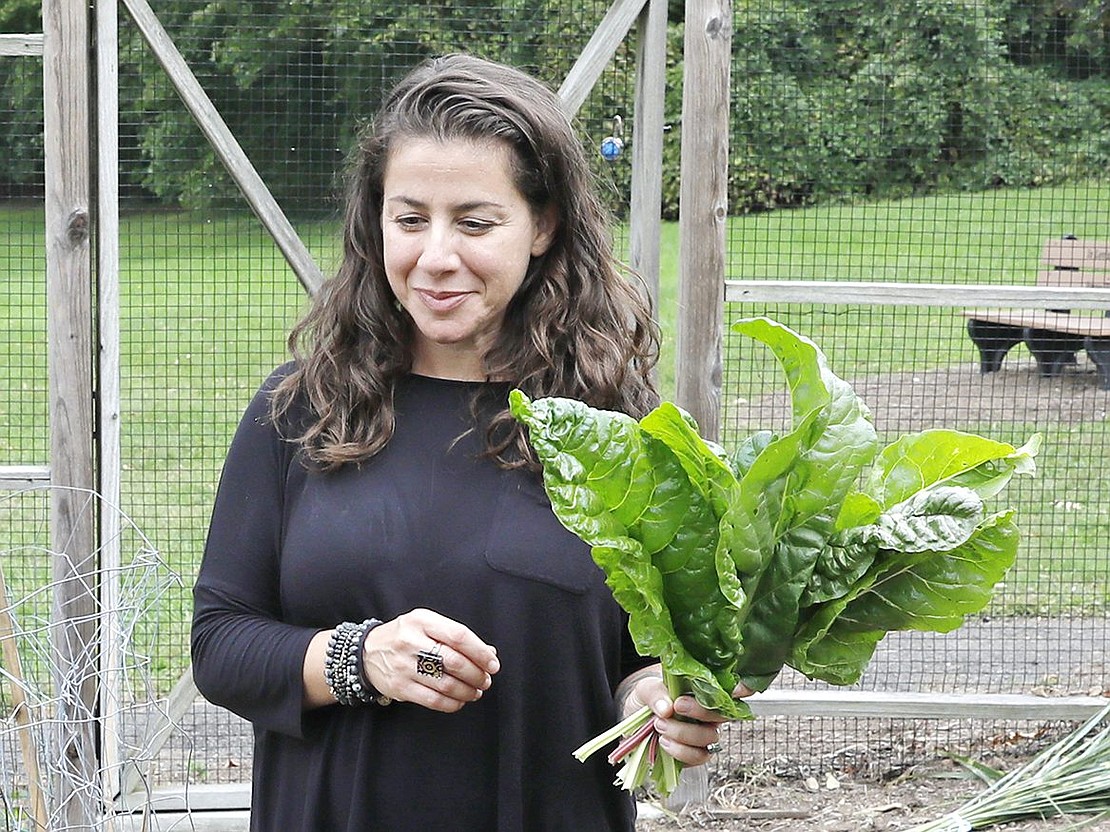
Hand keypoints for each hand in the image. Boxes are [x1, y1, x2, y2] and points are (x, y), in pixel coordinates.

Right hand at [363, 608, 499, 712]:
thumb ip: (455, 637)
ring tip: (475, 691)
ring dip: (468, 691)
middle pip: (454, 662)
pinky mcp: (400, 687)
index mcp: (422, 621)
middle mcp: (411, 641)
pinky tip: (459, 700)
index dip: (480, 652)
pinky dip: (452, 703)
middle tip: (486, 680)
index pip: (459, 636)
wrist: (367, 652)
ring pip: (446, 684)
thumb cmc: (405, 636)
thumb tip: (488, 653)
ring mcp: (404, 666)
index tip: (492, 663)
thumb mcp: (426, 625)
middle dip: (477, 674)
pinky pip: (434, 700)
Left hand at [622, 672, 751, 766]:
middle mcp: (708, 715)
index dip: (742, 690)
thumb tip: (667, 707)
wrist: (633, 721)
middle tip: (675, 709)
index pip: (729, 692)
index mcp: (703, 693)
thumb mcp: (646, 689)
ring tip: (661, 727)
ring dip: (685, 734)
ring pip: (710, 739)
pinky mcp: (692, 755)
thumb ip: (656, 693)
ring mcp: (702, 736)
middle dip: (699, 713)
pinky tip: (664, 742)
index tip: (733, 689)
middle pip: (721, 716)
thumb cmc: (647, 701)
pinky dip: (680, 751)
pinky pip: (698, 757)